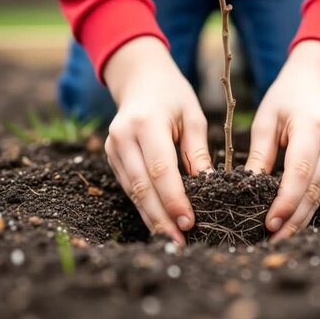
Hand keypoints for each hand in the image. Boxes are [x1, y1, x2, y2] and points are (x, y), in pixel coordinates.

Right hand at [104, 36, 211, 243]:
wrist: (140, 78)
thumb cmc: (173, 95)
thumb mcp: (193, 117)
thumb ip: (197, 152)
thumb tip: (207, 186)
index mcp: (146, 123)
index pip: (160, 169)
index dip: (174, 199)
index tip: (190, 221)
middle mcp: (123, 137)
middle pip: (142, 187)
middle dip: (161, 218)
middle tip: (180, 242)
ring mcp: (113, 148)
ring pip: (133, 192)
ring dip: (152, 218)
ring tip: (172, 239)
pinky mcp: (111, 156)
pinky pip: (129, 187)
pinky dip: (145, 206)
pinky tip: (160, 223)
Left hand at [245, 40, 319, 240]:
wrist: (316, 81)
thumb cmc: (285, 98)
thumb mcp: (265, 119)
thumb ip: (260, 153)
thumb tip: (249, 187)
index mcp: (312, 126)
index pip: (301, 171)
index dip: (287, 200)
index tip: (270, 222)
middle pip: (314, 188)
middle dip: (294, 218)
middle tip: (273, 240)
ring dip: (302, 217)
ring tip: (281, 237)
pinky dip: (309, 205)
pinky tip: (294, 220)